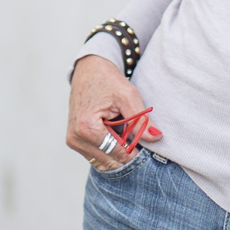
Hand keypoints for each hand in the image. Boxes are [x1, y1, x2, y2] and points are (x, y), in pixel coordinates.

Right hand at [66, 54, 161, 169]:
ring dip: (117, 153)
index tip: (147, 148)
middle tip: (138, 140)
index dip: (135, 153)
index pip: (117, 155)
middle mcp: (76, 138)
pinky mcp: (74, 140)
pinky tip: (115, 134)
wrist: (88, 68)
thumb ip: (141, 120)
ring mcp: (73, 141)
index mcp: (87, 129)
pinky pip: (96, 155)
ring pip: (103, 161)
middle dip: (126, 154)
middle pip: (109, 162)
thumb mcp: (127, 96)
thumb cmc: (106, 78)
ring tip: (124, 133)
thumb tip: (156, 138)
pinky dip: (108, 149)